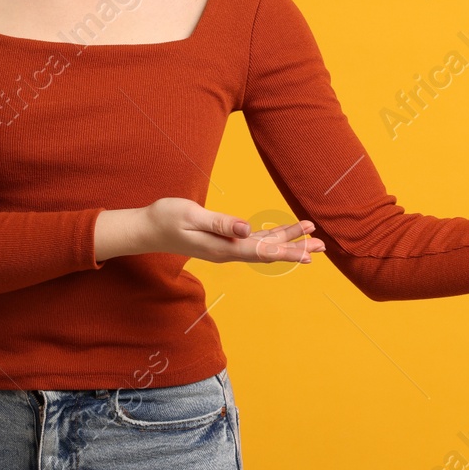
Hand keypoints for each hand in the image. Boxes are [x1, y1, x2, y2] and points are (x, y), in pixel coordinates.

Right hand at [137, 197, 325, 265]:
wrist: (146, 228)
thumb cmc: (165, 218)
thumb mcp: (191, 216)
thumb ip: (220, 223)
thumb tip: (246, 229)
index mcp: (222, 248)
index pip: (262, 251)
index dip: (287, 251)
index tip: (308, 253)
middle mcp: (228, 252)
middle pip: (268, 252)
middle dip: (296, 248)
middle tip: (322, 247)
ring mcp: (226, 248)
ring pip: (263, 246)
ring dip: (287, 242)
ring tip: (312, 239)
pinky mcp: (223, 242)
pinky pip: (253, 241)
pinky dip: (271, 236)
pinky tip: (285, 234)